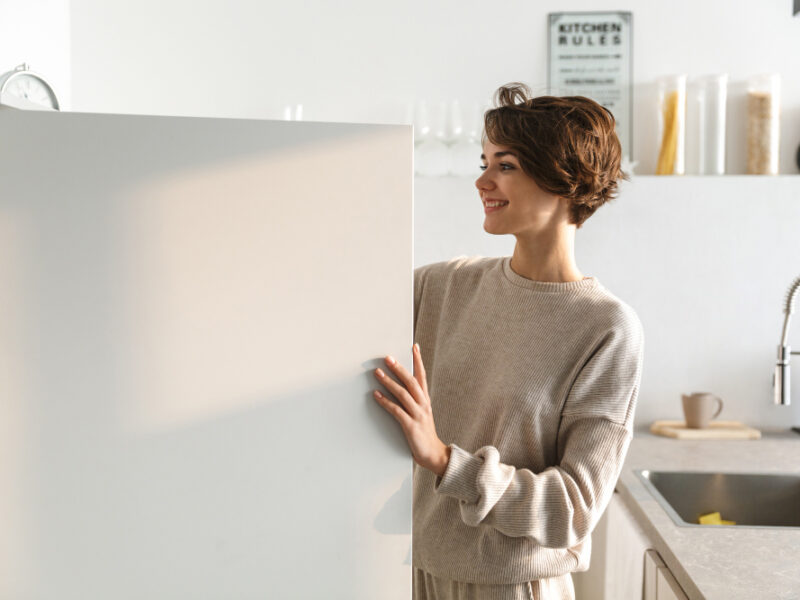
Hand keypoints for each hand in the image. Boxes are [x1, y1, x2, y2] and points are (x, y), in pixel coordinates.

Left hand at [373, 344, 450, 475]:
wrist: (433, 454)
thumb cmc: (423, 433)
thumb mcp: (421, 413)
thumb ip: (412, 399)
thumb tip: (398, 385)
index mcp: (425, 400)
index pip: (422, 375)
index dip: (418, 360)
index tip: (414, 346)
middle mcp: (423, 404)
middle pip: (411, 381)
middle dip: (399, 368)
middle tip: (387, 357)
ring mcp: (418, 415)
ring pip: (403, 394)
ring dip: (389, 382)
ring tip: (377, 373)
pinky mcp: (411, 426)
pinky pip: (396, 411)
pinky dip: (385, 402)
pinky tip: (376, 395)